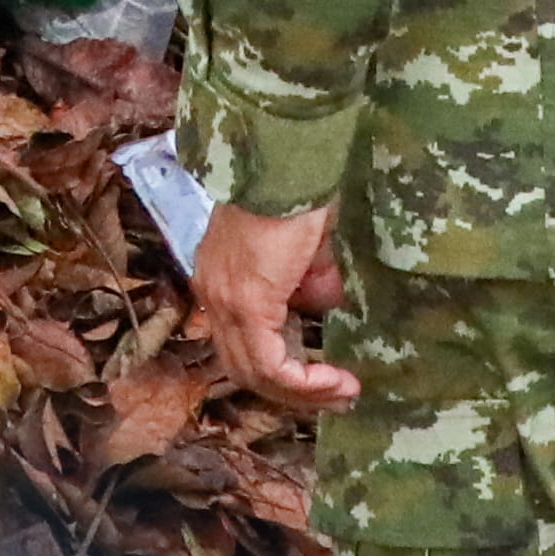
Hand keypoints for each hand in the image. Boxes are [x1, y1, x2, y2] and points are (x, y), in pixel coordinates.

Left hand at [188, 201, 350, 410]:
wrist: (286, 160)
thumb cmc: (299, 191)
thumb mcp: (306, 249)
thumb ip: (310, 282)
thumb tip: (328, 305)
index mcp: (220, 279)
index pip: (241, 343)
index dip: (282, 369)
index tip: (326, 376)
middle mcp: (212, 294)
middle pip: (243, 367)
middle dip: (292, 390)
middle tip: (336, 394)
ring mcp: (223, 300)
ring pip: (254, 372)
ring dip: (302, 392)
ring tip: (342, 392)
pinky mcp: (245, 303)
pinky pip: (270, 364)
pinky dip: (303, 381)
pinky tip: (335, 380)